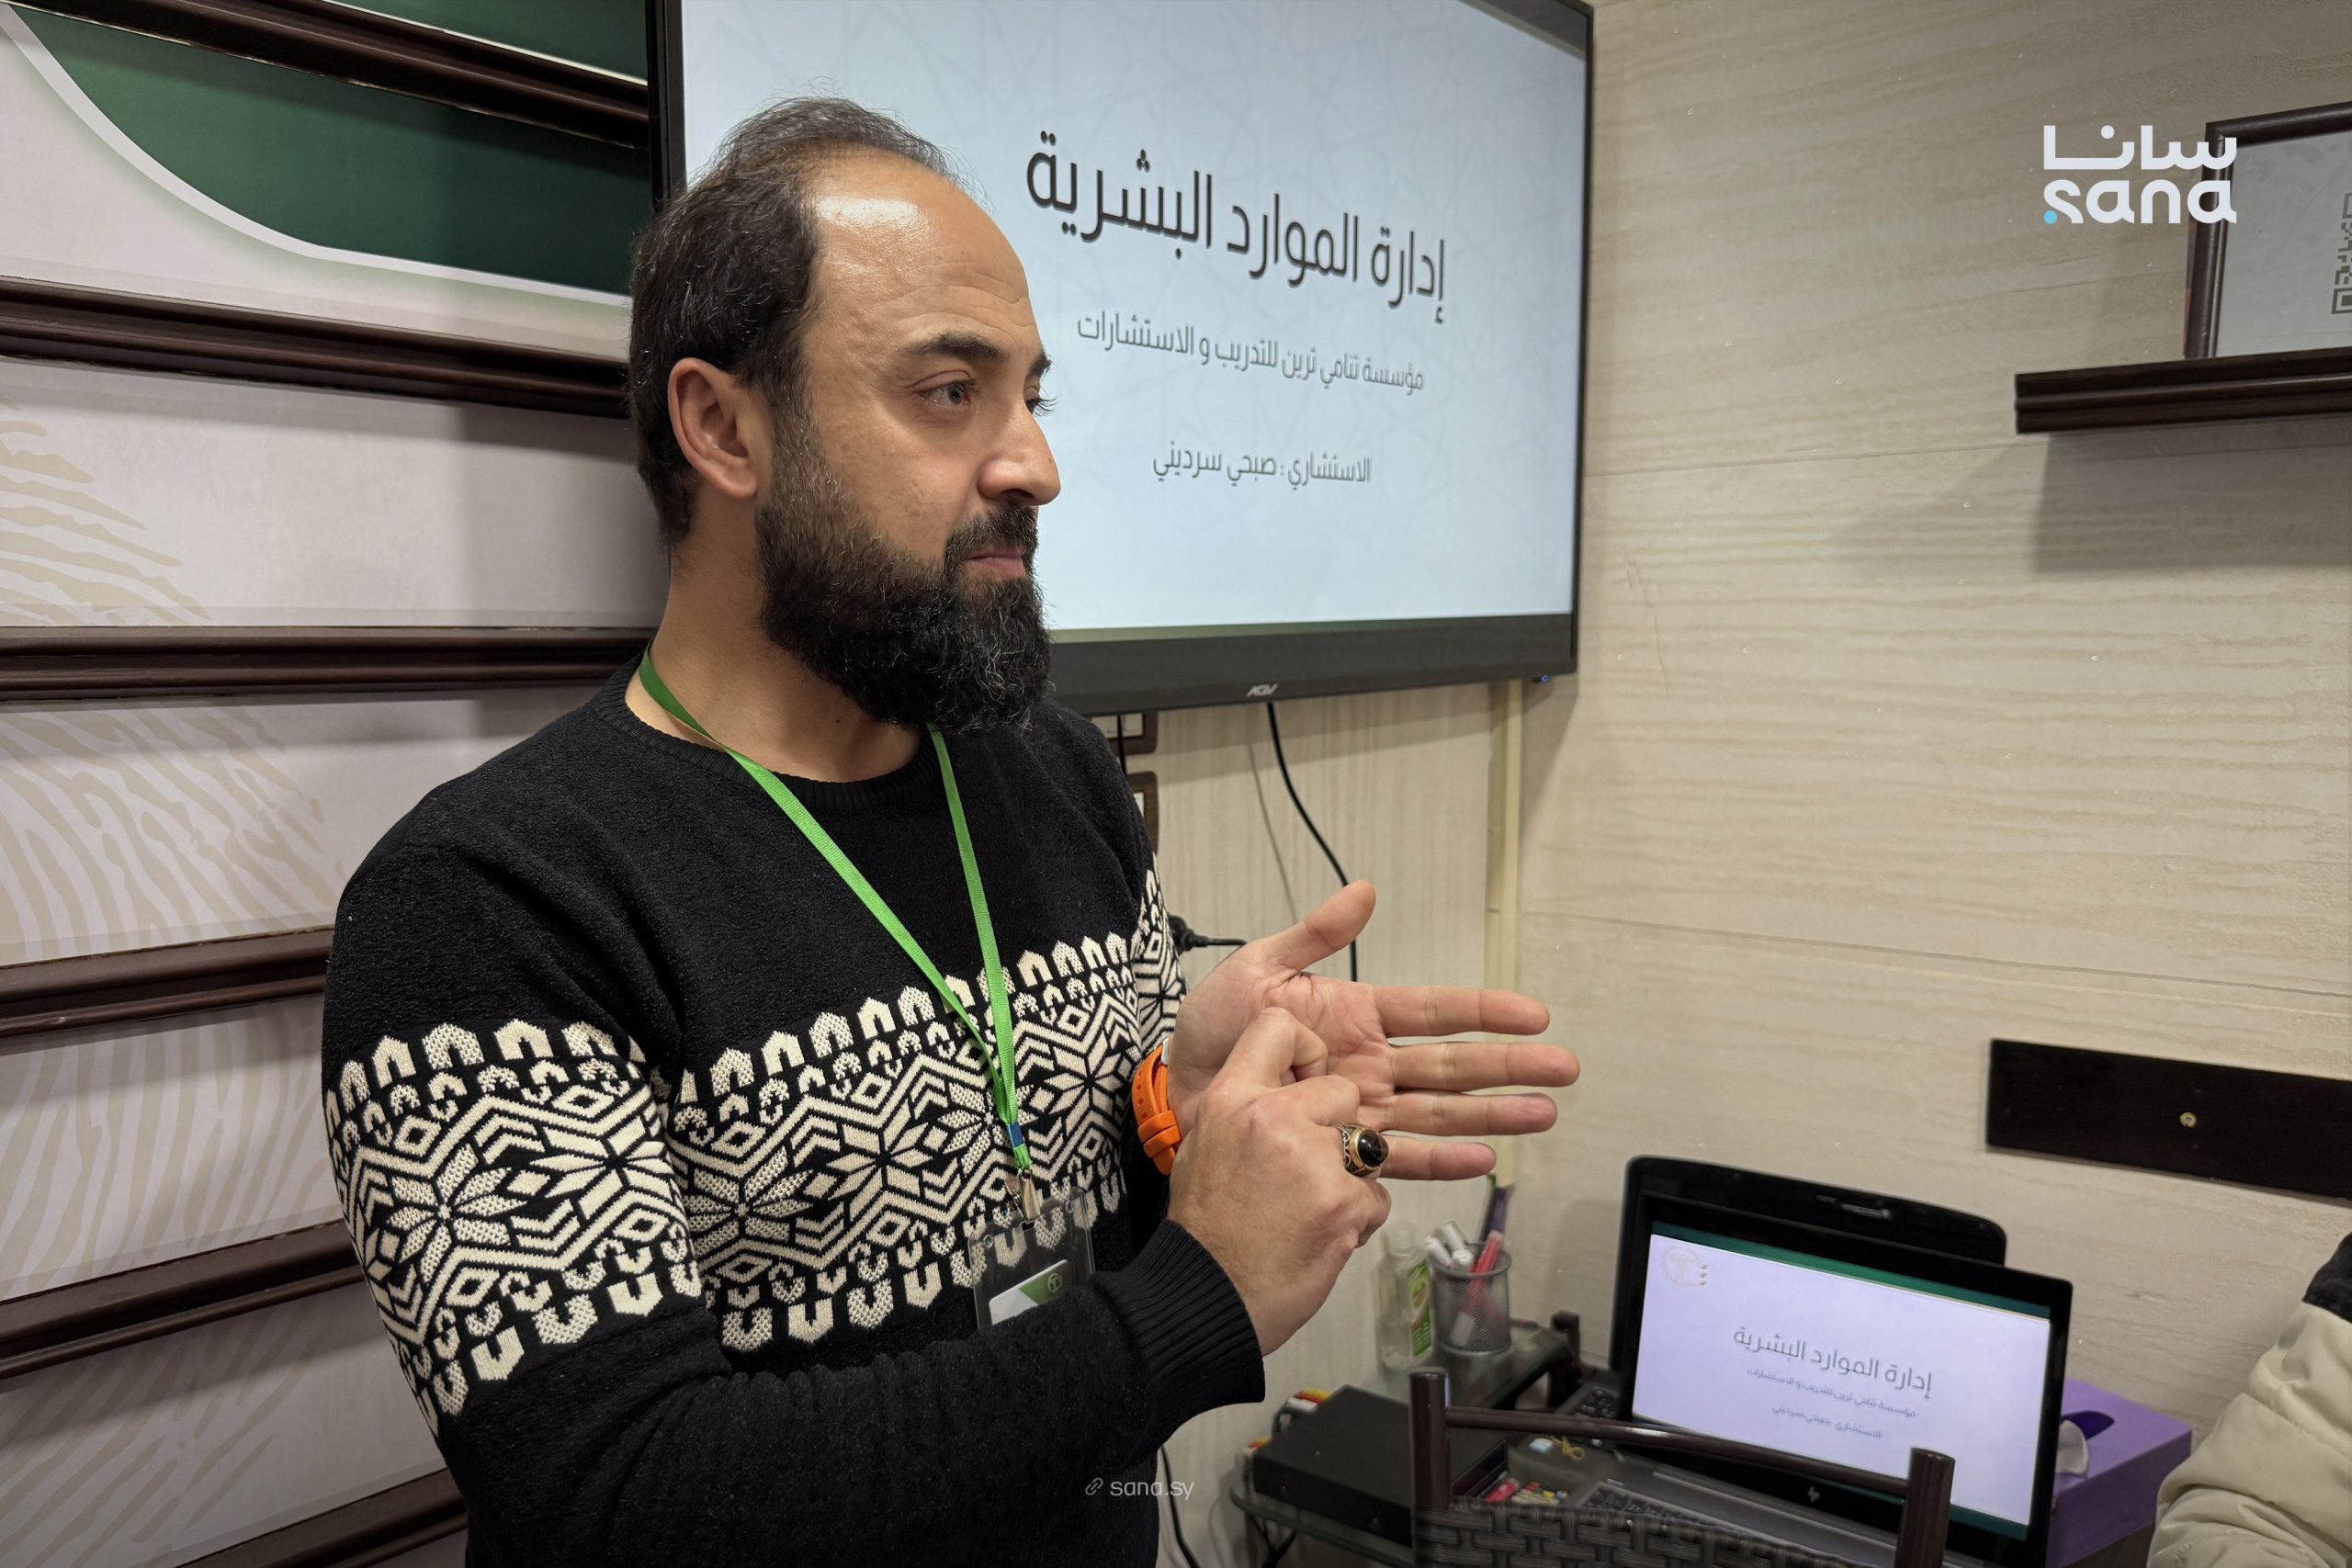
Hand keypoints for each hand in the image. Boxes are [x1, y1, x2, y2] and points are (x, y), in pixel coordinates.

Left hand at [1165, 882, 1576, 1180]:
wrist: (1173, 1094)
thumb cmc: (1211, 1030)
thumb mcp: (1258, 969)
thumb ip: (1315, 935)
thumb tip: (1364, 889)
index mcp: (1356, 1015)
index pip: (1435, 1010)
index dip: (1485, 1011)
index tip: (1534, 1015)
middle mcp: (1369, 1063)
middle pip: (1453, 1065)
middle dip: (1510, 1067)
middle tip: (1564, 1070)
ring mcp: (1361, 1109)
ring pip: (1441, 1112)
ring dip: (1493, 1115)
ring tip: (1543, 1116)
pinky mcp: (1342, 1149)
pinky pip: (1400, 1158)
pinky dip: (1443, 1161)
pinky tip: (1485, 1160)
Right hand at [1166, 1007, 1392, 1354]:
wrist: (1208, 1297)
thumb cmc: (1206, 1229)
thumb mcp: (1206, 1147)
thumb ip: (1245, 1111)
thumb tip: (1282, 1090)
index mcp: (1232, 1098)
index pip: (1278, 1027)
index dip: (1306, 1048)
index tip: (1307, 1077)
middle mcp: (1272, 1116)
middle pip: (1343, 1091)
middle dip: (1339, 1129)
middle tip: (1305, 1171)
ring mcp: (1313, 1158)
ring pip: (1367, 1145)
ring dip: (1350, 1178)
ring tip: (1309, 1211)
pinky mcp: (1345, 1201)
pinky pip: (1377, 1196)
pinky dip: (1357, 1220)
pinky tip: (1321, 1237)